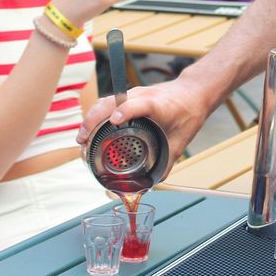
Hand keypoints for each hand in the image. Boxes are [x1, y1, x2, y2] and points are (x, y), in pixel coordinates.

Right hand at [77, 75, 215, 172]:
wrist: (192, 92)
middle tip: (83, 141)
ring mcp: (132, 94)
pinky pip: (106, 103)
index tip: (114, 121)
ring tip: (82, 140)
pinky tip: (89, 132)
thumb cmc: (189, 112)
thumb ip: (166, 162)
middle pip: (111, 102)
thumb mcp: (181, 140)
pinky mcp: (127, 96)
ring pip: (104, 102)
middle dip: (93, 120)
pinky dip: (95, 116)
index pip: (139, 104)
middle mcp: (141, 96)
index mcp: (158, 105)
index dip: (125, 110)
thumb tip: (150, 183)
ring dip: (90, 119)